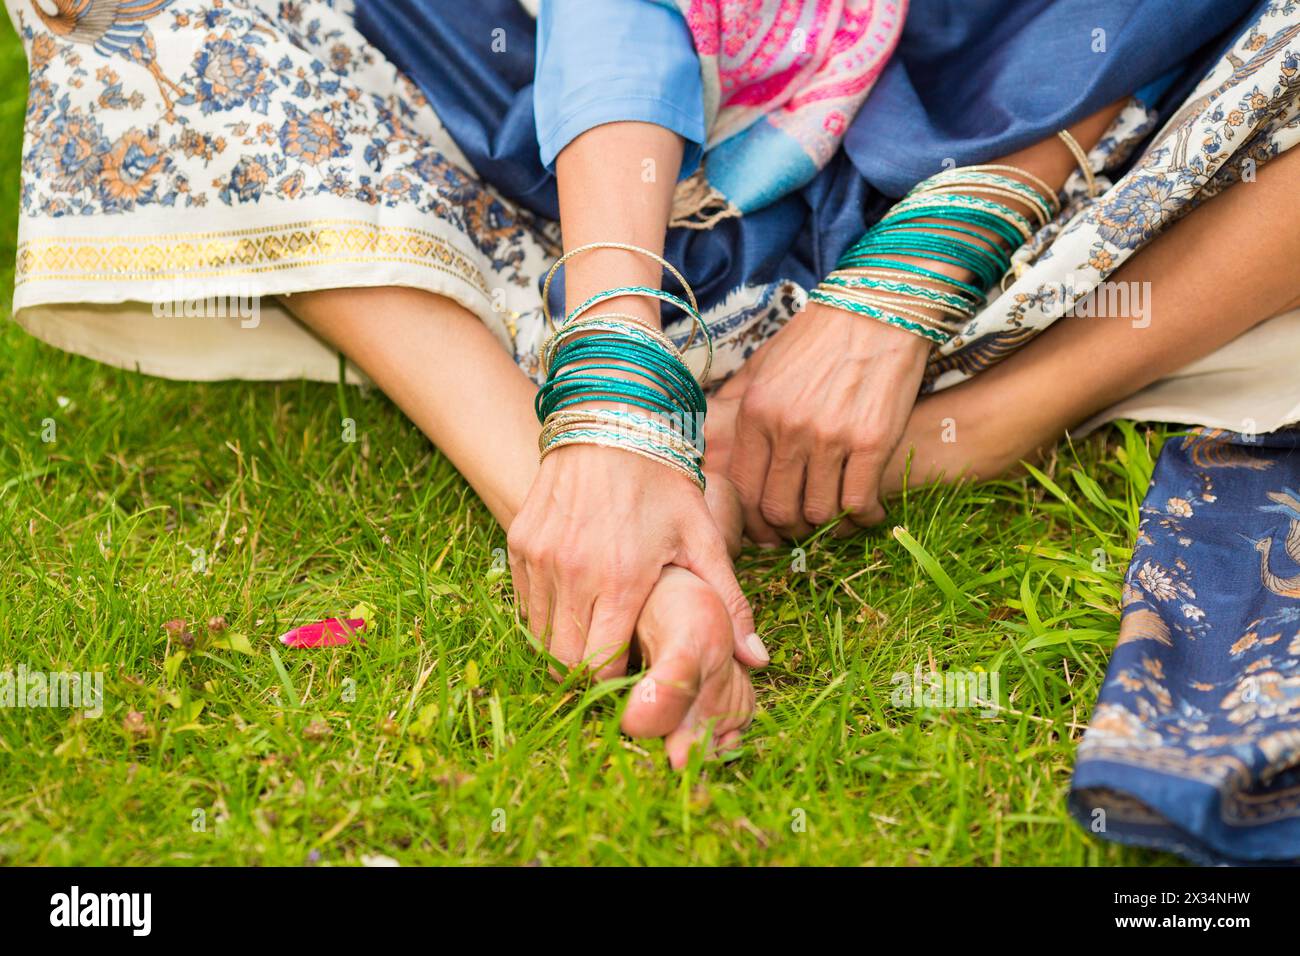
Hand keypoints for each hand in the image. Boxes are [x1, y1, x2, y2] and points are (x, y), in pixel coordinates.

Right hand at [507, 444, 768, 679]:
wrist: (611, 420)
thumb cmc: (663, 481)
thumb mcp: (703, 536)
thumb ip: (730, 600)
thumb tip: (759, 660)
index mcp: (622, 579)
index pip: (602, 668)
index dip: (617, 684)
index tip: (635, 679)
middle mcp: (574, 572)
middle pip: (566, 661)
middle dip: (589, 674)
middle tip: (614, 666)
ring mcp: (541, 558)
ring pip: (541, 636)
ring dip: (565, 646)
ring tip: (596, 637)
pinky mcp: (520, 544)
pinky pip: (526, 602)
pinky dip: (546, 615)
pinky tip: (576, 605)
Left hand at [726, 302, 929, 542]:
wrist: (878, 308)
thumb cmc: (819, 335)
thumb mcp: (763, 363)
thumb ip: (738, 402)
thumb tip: (713, 436)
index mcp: (755, 413)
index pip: (745, 489)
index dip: (757, 520)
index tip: (771, 527)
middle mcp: (787, 429)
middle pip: (779, 511)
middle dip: (792, 529)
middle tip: (807, 526)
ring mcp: (829, 438)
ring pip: (819, 513)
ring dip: (831, 526)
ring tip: (841, 519)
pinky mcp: (871, 442)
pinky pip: (859, 502)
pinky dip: (865, 518)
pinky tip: (870, 513)